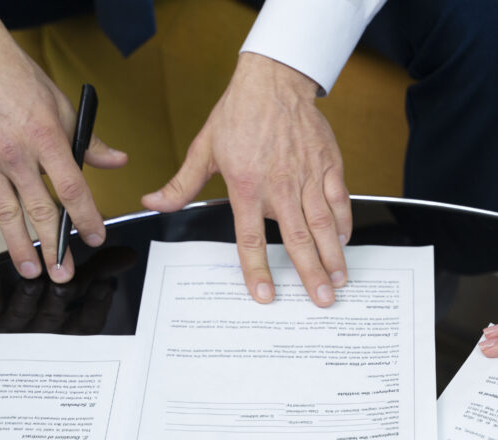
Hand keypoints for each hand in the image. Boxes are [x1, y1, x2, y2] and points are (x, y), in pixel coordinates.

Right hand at [0, 0, 126, 283]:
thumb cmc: (19, 79)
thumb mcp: (64, 106)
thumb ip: (89, 142)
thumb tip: (117, 162)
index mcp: (47, 139)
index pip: (72, 188)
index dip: (86, 217)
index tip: (95, 237)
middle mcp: (16, 153)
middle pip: (39, 210)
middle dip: (53, 247)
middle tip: (62, 273)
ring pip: (6, 213)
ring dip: (19, 247)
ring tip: (31, 271)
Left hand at [0, 246, 137, 333]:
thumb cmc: (44, 297)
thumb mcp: (74, 283)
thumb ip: (100, 269)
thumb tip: (130, 255)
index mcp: (66, 326)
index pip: (87, 323)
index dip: (96, 307)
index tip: (105, 286)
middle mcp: (42, 331)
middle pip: (55, 317)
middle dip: (60, 299)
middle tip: (65, 282)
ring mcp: (13, 326)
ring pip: (22, 312)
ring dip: (27, 297)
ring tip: (31, 280)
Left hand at [142, 52, 351, 307]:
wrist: (272, 80)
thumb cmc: (238, 114)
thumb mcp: (204, 149)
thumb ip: (182, 184)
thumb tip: (154, 204)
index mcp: (247, 187)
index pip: (251, 238)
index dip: (257, 269)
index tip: (265, 295)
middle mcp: (280, 186)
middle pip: (297, 239)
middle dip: (311, 273)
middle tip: (322, 300)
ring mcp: (307, 176)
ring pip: (323, 224)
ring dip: (333, 256)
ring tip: (340, 281)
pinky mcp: (327, 165)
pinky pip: (339, 200)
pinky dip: (343, 223)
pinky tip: (344, 242)